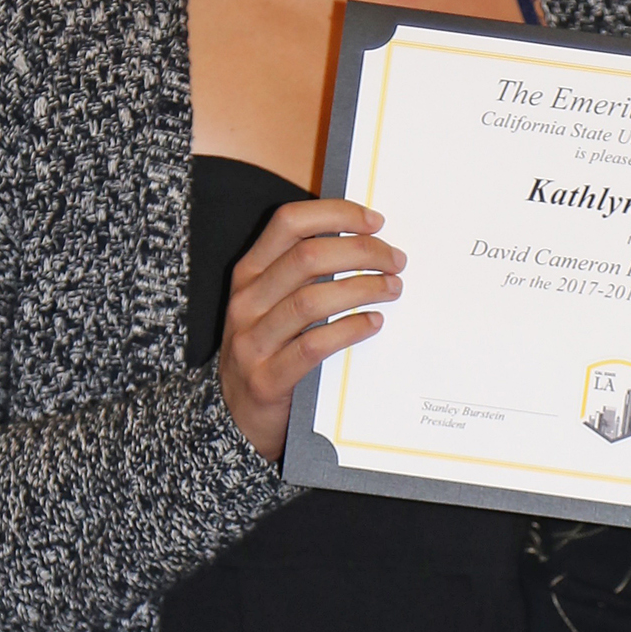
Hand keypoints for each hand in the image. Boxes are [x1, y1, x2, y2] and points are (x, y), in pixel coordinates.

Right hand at [219, 197, 405, 463]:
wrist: (235, 417)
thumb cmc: (267, 351)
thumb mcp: (272, 305)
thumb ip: (304, 275)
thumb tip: (364, 243)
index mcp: (249, 273)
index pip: (289, 223)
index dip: (336, 214)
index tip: (375, 221)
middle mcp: (246, 302)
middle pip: (308, 256)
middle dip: (361, 252)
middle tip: (396, 260)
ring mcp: (252, 341)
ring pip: (312, 300)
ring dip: (362, 288)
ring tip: (393, 289)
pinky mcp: (267, 379)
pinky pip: (314, 346)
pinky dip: (350, 330)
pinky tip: (374, 323)